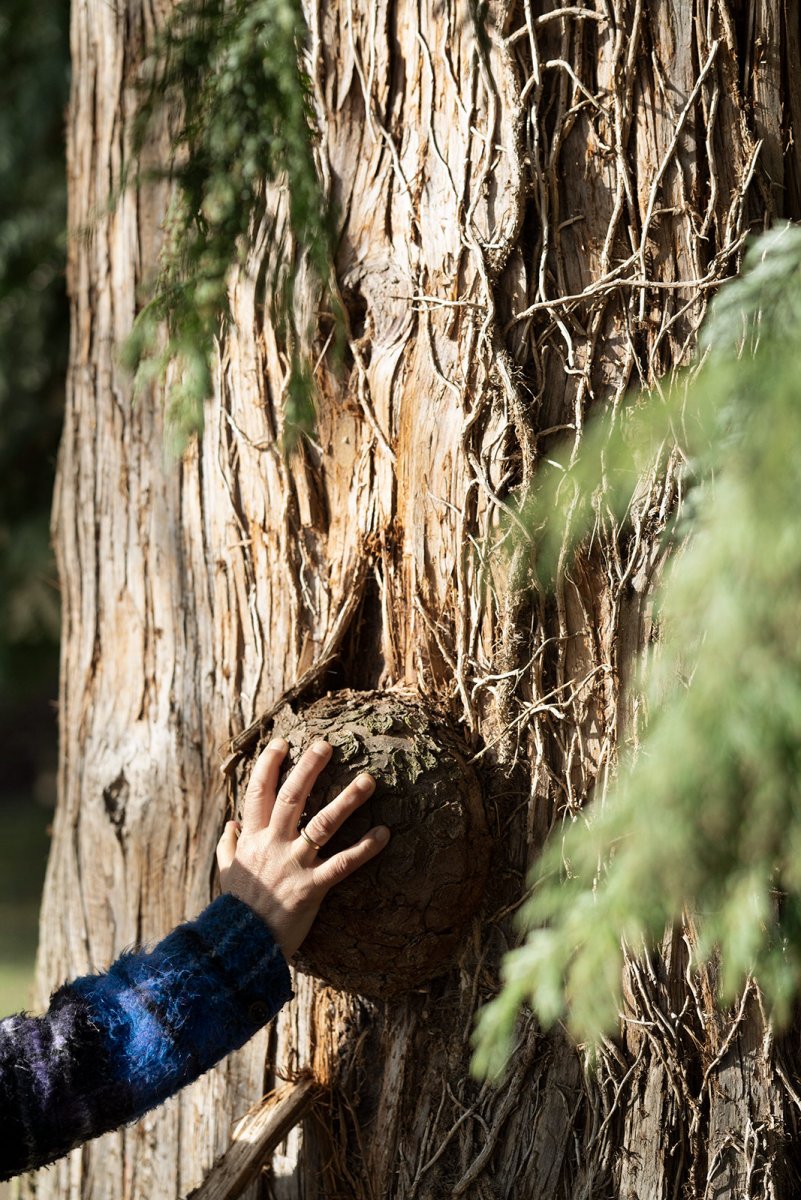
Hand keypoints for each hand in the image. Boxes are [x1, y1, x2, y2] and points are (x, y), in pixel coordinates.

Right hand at [216, 737, 389, 958]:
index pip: (259, 792)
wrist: (239, 949)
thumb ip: (228, 847)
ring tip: (368, 780)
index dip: (269, 765)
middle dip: (308, 768)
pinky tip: (384, 834)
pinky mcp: (311, 888)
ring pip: (322, 824)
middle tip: (326, 745)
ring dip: (347, 800)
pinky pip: (342, 864)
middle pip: (291, 797)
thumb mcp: (225, 874)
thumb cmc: (236, 910)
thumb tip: (230, 824)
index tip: (282, 742)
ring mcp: (293, 865)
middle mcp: (273, 845)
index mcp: (253, 839)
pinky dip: (364, 849)